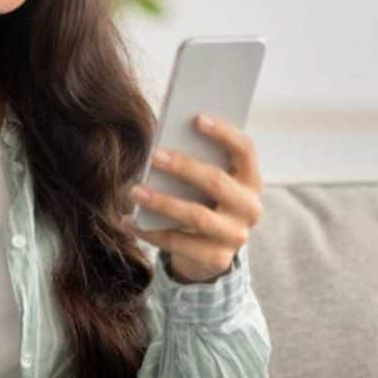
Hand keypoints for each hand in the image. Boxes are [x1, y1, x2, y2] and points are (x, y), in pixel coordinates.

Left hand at [126, 113, 263, 283]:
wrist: (208, 253)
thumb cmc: (202, 202)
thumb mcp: (204, 183)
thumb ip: (195, 163)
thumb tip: (162, 144)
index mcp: (251, 180)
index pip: (244, 149)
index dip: (224, 132)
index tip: (197, 118)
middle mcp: (250, 208)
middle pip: (218, 182)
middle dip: (184, 167)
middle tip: (154, 155)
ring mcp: (236, 236)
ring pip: (197, 216)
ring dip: (162, 201)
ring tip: (134, 190)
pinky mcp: (217, 259)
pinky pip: (179, 244)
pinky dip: (149, 232)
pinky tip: (127, 221)